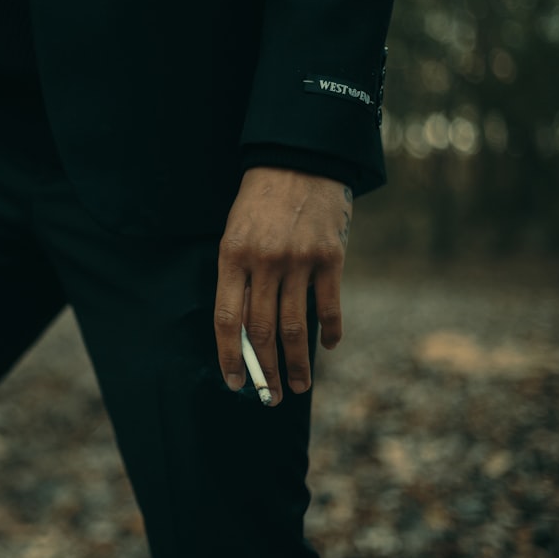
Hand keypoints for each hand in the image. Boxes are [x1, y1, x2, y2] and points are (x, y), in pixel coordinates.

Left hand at [214, 167, 351, 404]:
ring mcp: (298, 260)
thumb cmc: (259, 201)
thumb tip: (246, 332)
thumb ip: (238, 278)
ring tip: (299, 386)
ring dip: (297, 363)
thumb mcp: (234, 233)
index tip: (236, 383)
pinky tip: (327, 347)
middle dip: (266, 371)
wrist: (298, 159)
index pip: (228, 320)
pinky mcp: (329, 257)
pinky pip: (329, 306)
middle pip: (263, 331)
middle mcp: (264, 262)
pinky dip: (330, 331)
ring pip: (296, 327)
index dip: (231, 356)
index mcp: (232, 256)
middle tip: (271, 398)